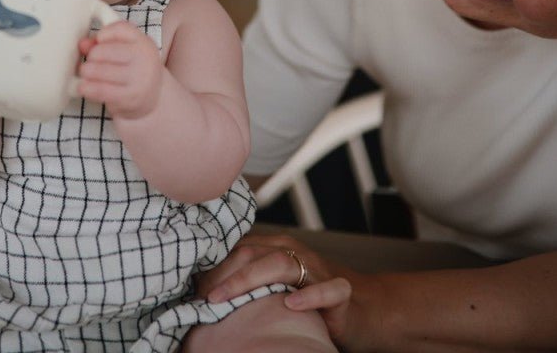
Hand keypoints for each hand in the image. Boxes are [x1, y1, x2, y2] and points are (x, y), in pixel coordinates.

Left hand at [77, 21, 163, 119]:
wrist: (153, 97)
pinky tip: (83, 87)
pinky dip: (87, 88)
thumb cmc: (133, 69)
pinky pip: (100, 90)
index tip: (99, 40)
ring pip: (100, 71)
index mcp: (143, 42)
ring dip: (86, 72)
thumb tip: (82, 44)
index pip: (120, 28)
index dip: (104, 33)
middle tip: (90, 62)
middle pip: (104, 51)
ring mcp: (138, 79)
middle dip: (91, 56)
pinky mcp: (129, 97)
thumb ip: (103, 43)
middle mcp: (144, 59)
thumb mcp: (125, 51)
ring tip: (85, 74)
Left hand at [197, 233, 358, 347]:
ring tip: (224, 298)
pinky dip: (308, 296)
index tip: (192, 284)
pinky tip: (290, 304)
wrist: (364, 308)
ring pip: (281, 264)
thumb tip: (206, 290)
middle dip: (222, 273)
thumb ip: (251, 282)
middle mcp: (295, 252)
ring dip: (248, 280)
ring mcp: (317, 270)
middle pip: (253, 253)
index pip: (238, 249)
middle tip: (200, 294)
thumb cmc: (312, 296)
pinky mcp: (341, 291)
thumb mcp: (278, 285)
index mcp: (277, 248)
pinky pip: (326, 289)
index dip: (213, 266)